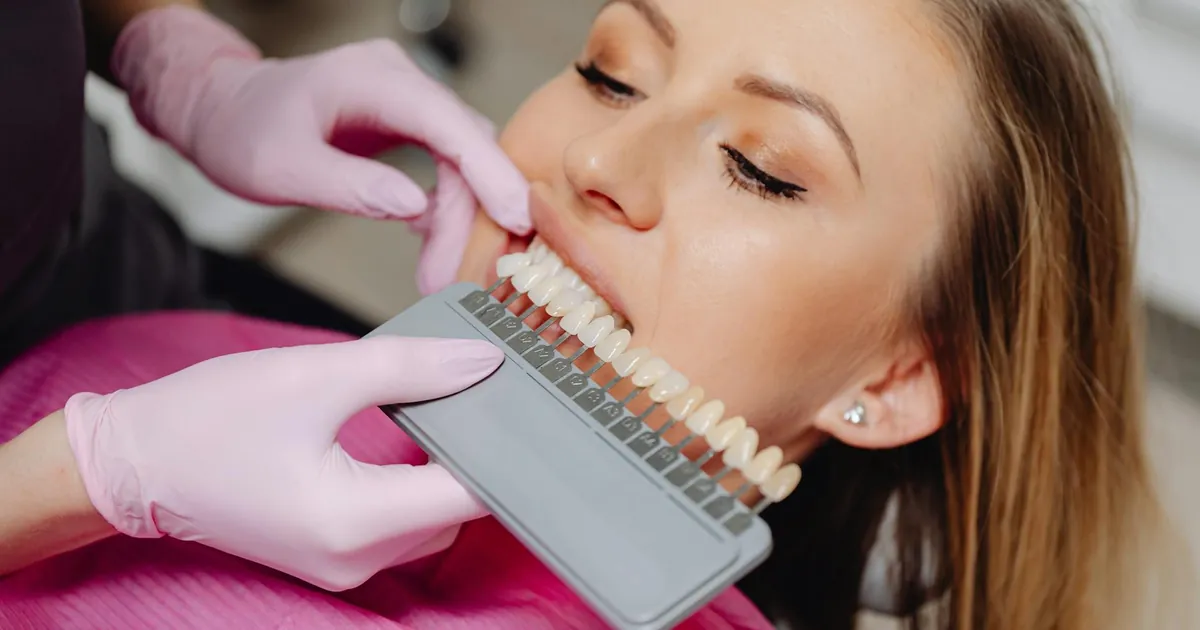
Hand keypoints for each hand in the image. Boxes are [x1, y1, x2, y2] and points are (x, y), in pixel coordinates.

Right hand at [65, 336, 502, 590]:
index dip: (506, 449)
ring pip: (433, 520)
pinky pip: (401, 524)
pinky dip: (419, 484)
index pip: (471, 496)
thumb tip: (484, 362)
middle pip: (459, 512)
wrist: (132, 462)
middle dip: (481, 455)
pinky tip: (421, 436)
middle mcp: (357, 559)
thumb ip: (409, 367)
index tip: (528, 404)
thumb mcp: (316, 374)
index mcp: (355, 522)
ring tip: (460, 407)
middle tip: (498, 393)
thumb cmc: (210, 419)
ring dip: (450, 471)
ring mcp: (344, 565)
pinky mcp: (332, 554)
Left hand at [112, 6, 529, 293]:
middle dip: (474, 215)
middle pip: (466, 148)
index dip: (489, 171)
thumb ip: (348, 184)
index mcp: (374, 79)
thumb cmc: (242, 131)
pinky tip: (432, 252)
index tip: (515, 220)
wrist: (223, 113)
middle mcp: (403, 84)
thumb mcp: (281, 165)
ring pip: (464, 165)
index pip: (450, 123)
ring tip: (440, 279)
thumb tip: (415, 207)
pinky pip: (449, 173)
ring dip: (463, 224)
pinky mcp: (410, 130)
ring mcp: (410, 106)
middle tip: (457, 279)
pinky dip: (448, 216)